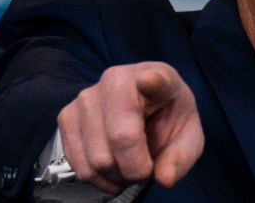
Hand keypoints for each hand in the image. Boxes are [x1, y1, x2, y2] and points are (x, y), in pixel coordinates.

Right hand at [57, 62, 204, 193]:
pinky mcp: (67, 116)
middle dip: (136, 169)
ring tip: (129, 165)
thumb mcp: (188, 137)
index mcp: (157, 76)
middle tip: (146, 167)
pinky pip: (79, 165)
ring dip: (117, 177)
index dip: (152, 81)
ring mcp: (87, 97)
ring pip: (97, 159)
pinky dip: (98, 179)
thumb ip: (181, 156)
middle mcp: (116, 79)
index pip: (154, 78)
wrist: (143, 110)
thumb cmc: (167, 119)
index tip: (151, 80)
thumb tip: (164, 177)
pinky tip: (112, 168)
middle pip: (121, 138)